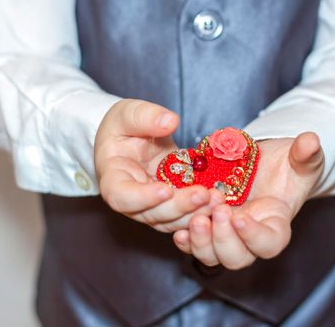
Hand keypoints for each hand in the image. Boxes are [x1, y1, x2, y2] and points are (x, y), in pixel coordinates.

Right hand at [95, 99, 222, 231]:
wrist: (134, 137)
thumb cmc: (123, 127)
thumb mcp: (128, 113)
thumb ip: (146, 116)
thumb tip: (170, 121)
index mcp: (113, 178)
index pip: (121, 196)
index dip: (143, 198)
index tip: (166, 189)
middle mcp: (131, 200)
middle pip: (152, 214)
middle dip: (180, 206)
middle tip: (205, 195)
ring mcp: (152, 207)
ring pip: (172, 221)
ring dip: (196, 214)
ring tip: (218, 199)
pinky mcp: (171, 206)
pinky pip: (185, 216)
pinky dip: (202, 212)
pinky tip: (221, 202)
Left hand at [172, 132, 323, 268]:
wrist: (265, 164)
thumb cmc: (287, 165)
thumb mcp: (300, 158)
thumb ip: (306, 154)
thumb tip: (311, 141)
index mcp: (275, 226)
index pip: (269, 244)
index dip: (254, 237)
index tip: (239, 218)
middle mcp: (250, 237)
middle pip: (236, 258)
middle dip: (222, 241)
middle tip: (215, 214)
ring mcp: (227, 234)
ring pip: (212, 256)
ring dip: (201, 242)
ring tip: (194, 219)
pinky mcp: (208, 226)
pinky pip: (194, 244)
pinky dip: (186, 241)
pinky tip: (178, 230)